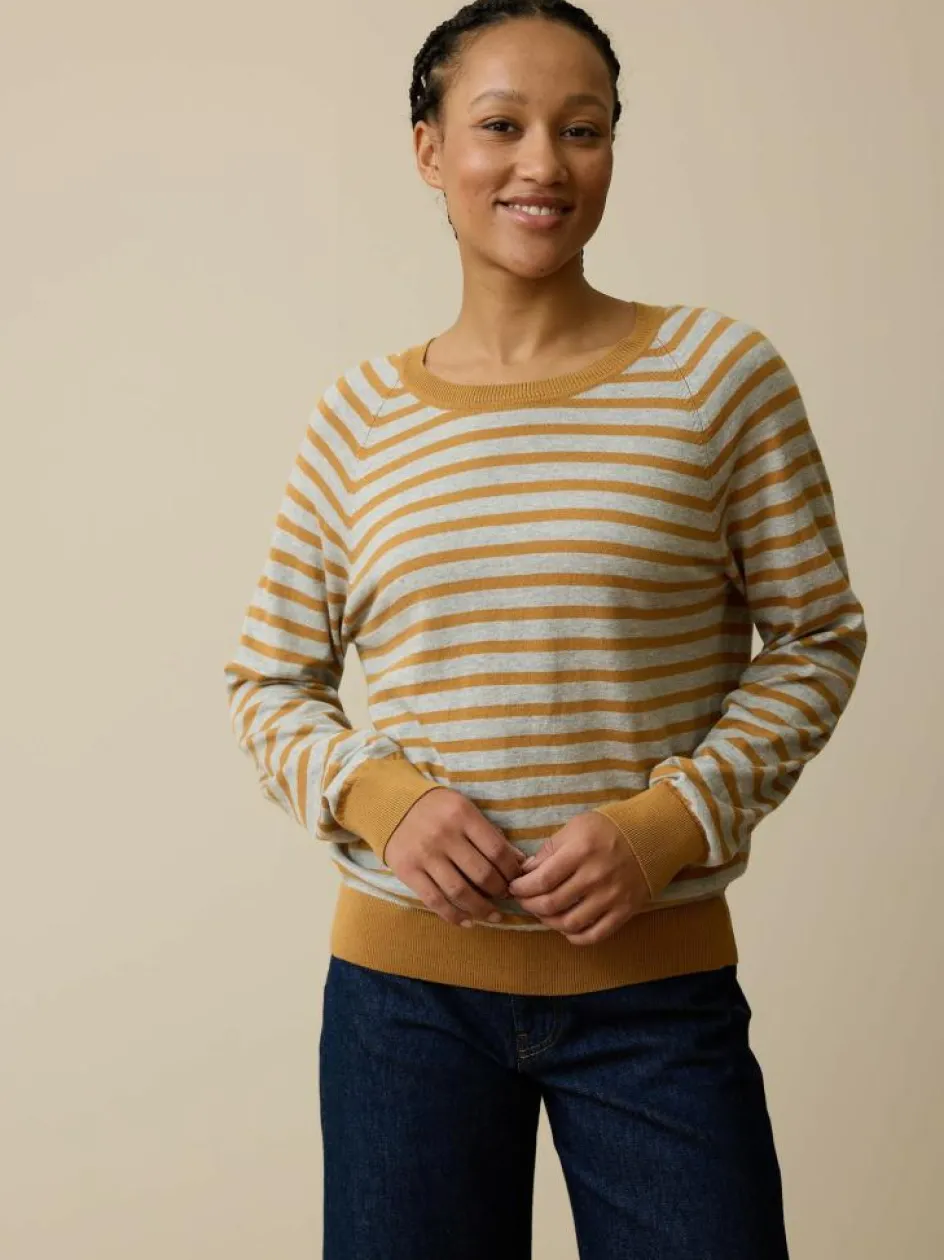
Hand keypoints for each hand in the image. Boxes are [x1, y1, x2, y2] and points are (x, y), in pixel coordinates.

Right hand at [383, 787, 526, 927]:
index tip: (517, 879)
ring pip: (460, 892)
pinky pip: (435, 901)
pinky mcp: (407, 871)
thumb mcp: (464, 809)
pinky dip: (454, 916)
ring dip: (482, 909)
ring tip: (494, 915)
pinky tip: (468, 922)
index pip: (497, 850)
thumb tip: (520, 861)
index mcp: (462, 815)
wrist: (389, 805)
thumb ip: (489, 833)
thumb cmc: (435, 808)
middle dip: (500, 890)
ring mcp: (425, 855)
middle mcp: (444, 835)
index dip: (512, 870)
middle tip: (506, 896)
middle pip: (482, 874)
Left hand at [507, 810, 651, 944]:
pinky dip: (575, 937)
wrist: (653, 835)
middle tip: (523, 901)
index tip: (514, 887)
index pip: (541, 880)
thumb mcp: (576, 827)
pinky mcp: (625, 911)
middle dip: (529, 905)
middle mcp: (595, 876)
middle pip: (551, 904)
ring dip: (548, 922)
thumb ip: (550, 850)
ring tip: (543, 912)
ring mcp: (611, 897)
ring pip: (569, 923)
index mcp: (581, 851)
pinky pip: (595, 935)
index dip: (522, 888)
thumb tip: (527, 871)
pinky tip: (566, 928)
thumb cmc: (610, 828)